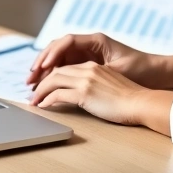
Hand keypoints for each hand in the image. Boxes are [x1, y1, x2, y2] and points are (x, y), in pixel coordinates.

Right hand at [26, 33, 156, 88]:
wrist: (157, 74)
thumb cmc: (141, 69)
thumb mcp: (118, 71)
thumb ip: (94, 73)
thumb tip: (72, 78)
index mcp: (96, 40)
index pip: (67, 42)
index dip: (52, 53)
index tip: (43, 66)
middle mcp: (89, 45)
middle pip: (58, 50)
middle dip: (42, 62)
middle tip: (30, 77)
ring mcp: (88, 55)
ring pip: (60, 60)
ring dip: (45, 70)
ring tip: (33, 84)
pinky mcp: (89, 65)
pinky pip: (66, 68)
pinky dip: (55, 76)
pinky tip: (47, 86)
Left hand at [30, 61, 172, 133]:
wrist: (141, 103)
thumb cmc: (131, 99)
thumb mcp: (110, 85)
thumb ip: (95, 85)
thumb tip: (83, 95)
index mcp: (94, 66)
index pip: (66, 66)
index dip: (52, 74)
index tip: (43, 83)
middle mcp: (88, 69)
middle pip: (56, 70)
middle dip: (41, 80)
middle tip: (31, 91)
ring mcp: (86, 79)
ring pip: (54, 80)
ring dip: (40, 90)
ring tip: (33, 100)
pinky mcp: (85, 92)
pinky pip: (58, 94)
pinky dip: (47, 99)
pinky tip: (43, 105)